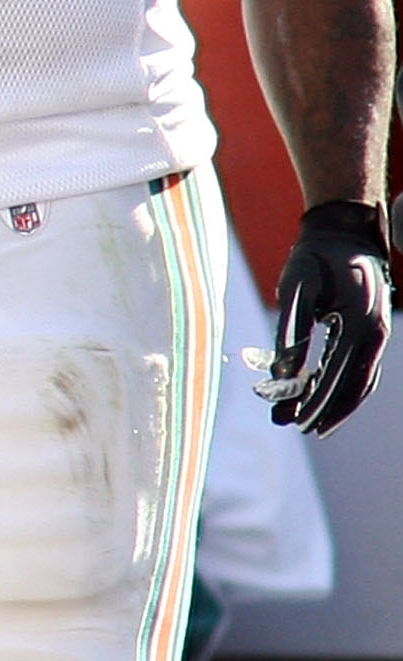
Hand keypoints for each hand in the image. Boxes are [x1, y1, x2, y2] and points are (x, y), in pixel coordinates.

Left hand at [269, 199, 391, 434]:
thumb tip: (282, 374)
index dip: (316, 402)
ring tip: (310, 423)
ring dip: (336, 404)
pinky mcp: (370, 331)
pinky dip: (344, 386)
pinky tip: (323, 397)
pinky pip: (362, 368)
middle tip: (298, 428)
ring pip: (361, 381)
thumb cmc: (314, 258)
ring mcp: (377, 333)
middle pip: (353, 386)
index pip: (337, 375)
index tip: (295, 421)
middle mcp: (375, 332)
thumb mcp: (295, 289)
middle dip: (325, 410)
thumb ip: (289, 332)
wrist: (344, 232)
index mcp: (359, 322)